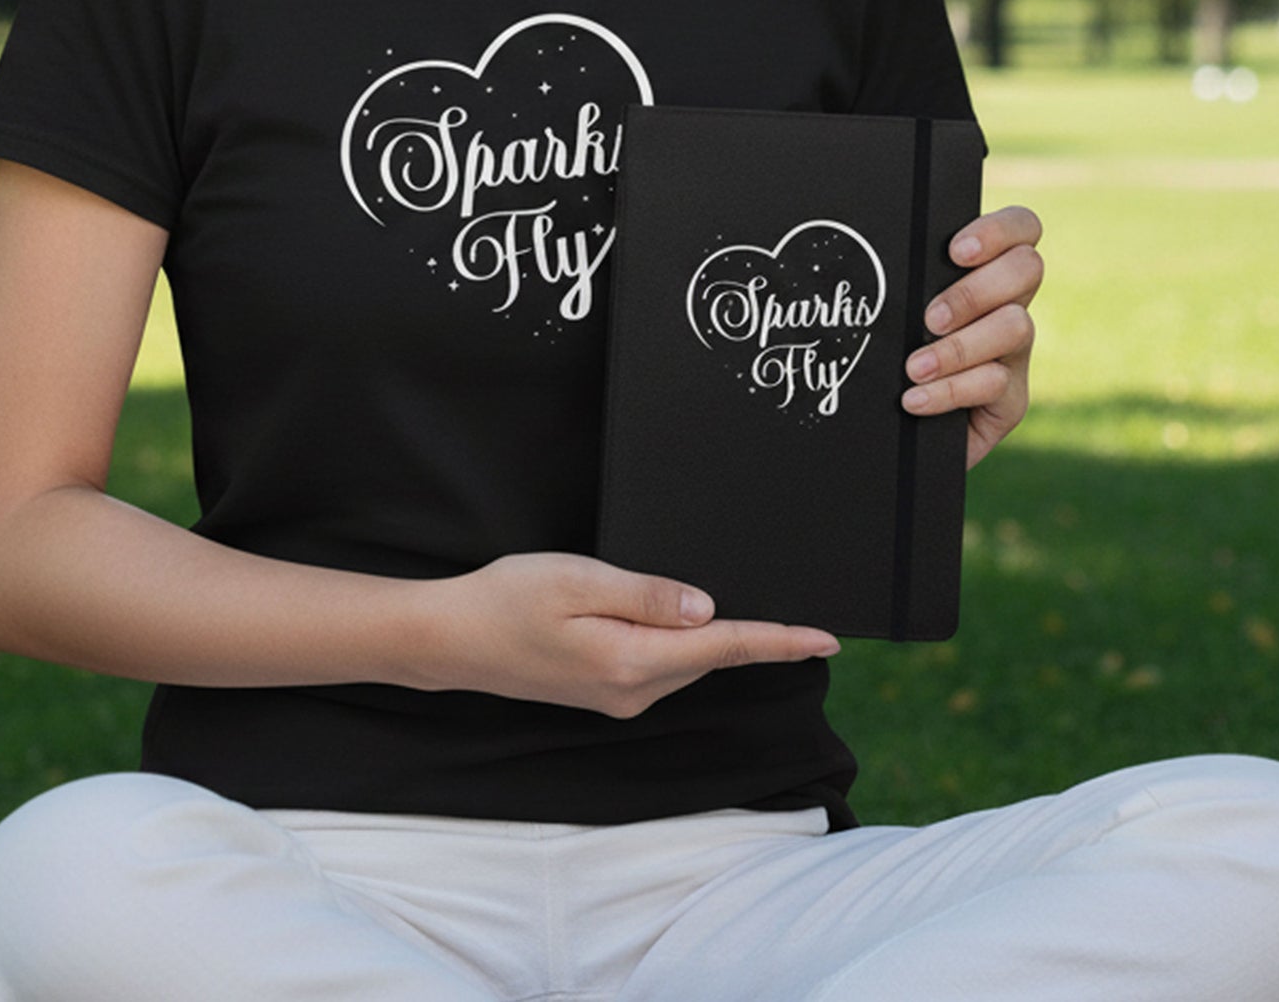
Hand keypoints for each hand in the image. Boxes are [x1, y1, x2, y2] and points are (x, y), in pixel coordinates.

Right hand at [427, 552, 839, 717]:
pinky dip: (684, 644)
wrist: (451, 638)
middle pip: (710, 656)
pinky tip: (685, 621)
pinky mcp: (603, 691)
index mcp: (631, 662)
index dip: (779, 641)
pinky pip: (661, 665)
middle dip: (754, 635)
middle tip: (799, 609)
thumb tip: (709, 609)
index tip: (827, 638)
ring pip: (686, 661)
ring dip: (716, 638)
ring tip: (749, 609)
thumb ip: (647, 595)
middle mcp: (632, 691)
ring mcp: (617, 697)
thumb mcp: (579, 580)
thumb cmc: (508, 599)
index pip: (723, 648)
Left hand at [903, 203, 1041, 470]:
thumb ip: (895, 277)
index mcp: (982, 271)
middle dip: (975, 291)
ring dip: (960, 347)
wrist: (890, 431)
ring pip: (1016, 327)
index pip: (1021, 228)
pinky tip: (914, 398)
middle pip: (1028, 268)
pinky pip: (995, 384)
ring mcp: (1013, 353)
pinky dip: (950, 390)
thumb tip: (858, 242)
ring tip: (913, 367)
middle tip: (930, 318)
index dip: (998, 230)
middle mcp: (1007, 305)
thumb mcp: (889, 310)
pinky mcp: (1010, 400)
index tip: (954, 251)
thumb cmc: (880, 353)